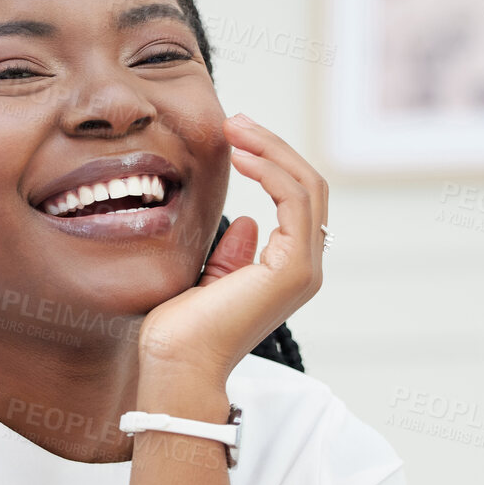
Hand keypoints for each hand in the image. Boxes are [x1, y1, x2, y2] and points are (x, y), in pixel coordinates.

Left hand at [138, 115, 327, 382]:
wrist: (176, 365)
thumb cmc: (181, 331)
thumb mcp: (207, 278)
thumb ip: (232, 254)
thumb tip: (249, 222)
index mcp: (287, 270)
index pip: (295, 199)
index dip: (269, 160)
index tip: (232, 136)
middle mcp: (305, 268)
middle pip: (308, 185)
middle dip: (272, 146)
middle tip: (235, 119)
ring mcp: (304, 269)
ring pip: (307, 186)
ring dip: (271, 148)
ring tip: (235, 126)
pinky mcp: (294, 269)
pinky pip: (296, 201)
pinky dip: (272, 170)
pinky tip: (241, 154)